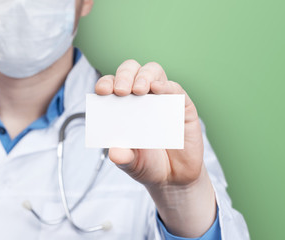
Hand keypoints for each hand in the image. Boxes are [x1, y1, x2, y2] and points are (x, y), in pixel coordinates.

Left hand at [95, 60, 215, 236]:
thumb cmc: (148, 164)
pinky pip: (174, 87)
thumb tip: (115, 153)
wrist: (174, 177)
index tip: (102, 91)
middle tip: (121, 91)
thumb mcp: (132, 164)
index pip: (111, 85)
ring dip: (144, 76)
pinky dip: (166, 85)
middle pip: (131, 71)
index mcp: (122, 105)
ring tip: (139, 90)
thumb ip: (123, 158)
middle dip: (124, 76)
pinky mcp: (182, 104)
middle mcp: (141, 97)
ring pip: (153, 71)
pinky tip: (158, 90)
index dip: (106, 83)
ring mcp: (162, 98)